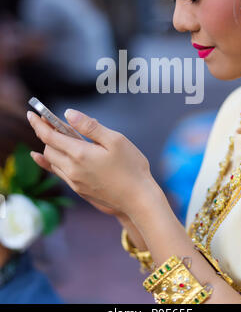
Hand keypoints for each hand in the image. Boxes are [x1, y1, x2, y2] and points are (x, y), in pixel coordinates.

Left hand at [27, 109, 154, 216]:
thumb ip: (90, 126)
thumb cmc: (131, 167)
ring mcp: (74, 182)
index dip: (39, 123)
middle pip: (48, 148)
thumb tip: (69, 113)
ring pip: (52, 160)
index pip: (50, 136)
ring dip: (49, 146)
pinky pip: (57, 172)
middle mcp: (72, 169)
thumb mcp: (115, 140)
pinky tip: (40, 157)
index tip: (32, 112)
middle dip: (45, 132)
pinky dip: (49, 161)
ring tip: (51, 133)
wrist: (138, 199)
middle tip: (48, 120)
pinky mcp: (79, 189)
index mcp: (80, 154)